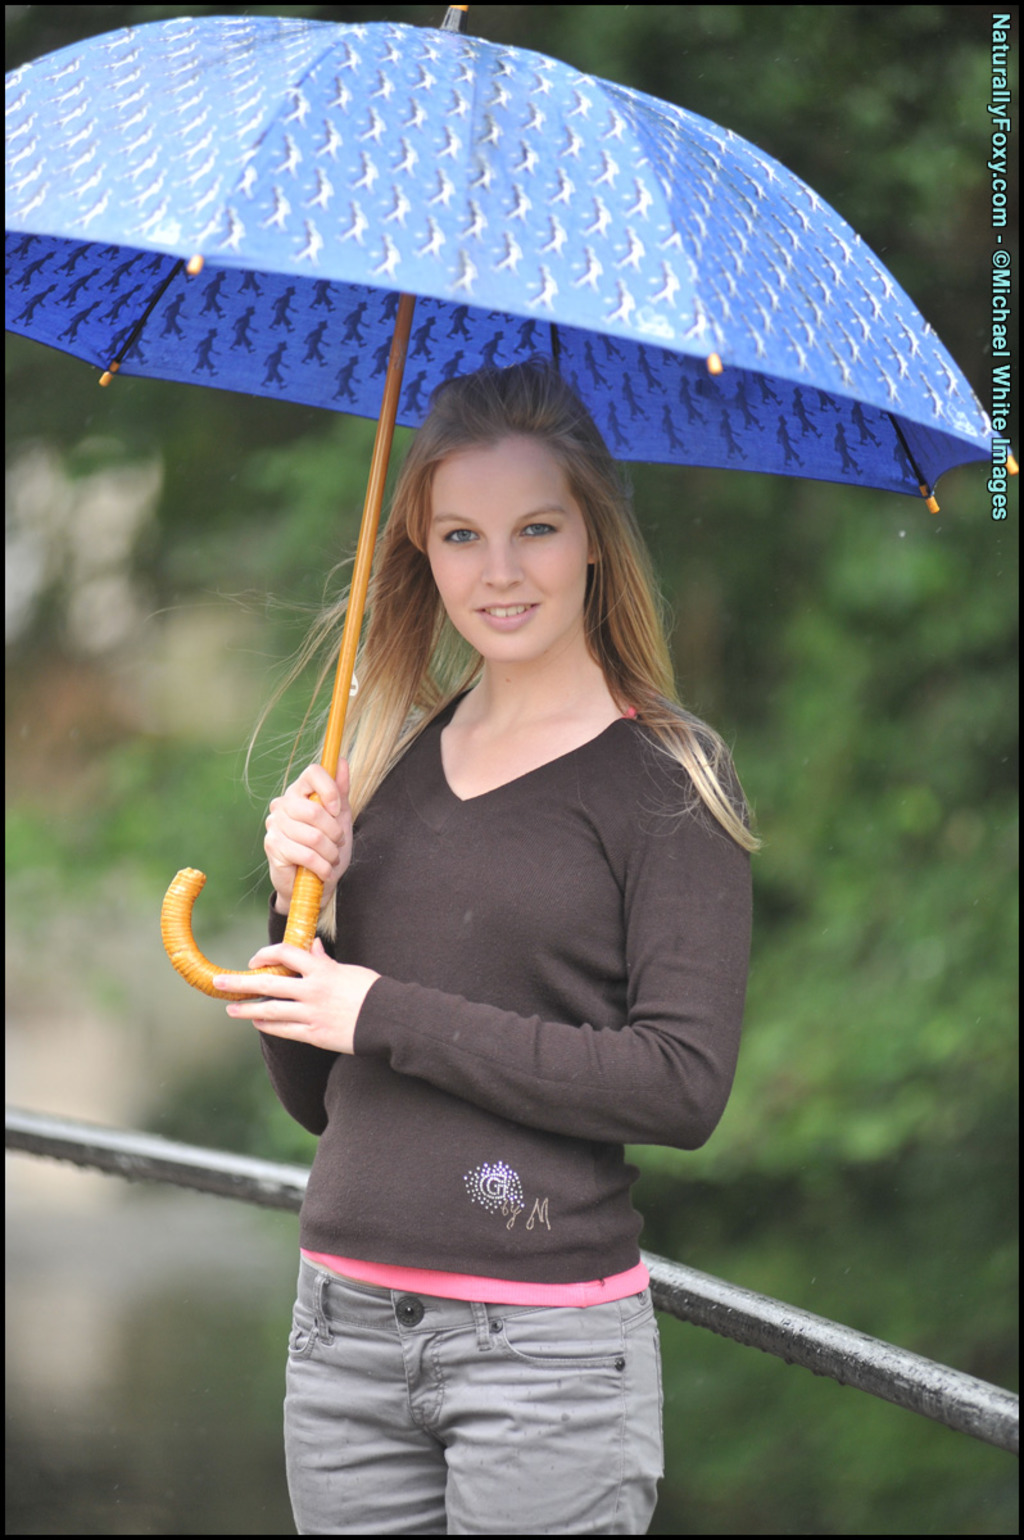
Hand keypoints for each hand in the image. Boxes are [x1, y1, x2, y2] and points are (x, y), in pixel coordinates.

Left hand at [214, 939, 378, 1053]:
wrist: (388, 1019)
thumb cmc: (371, 990)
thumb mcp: (347, 969)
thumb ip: (324, 960)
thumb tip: (311, 946)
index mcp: (321, 969)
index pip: (285, 953)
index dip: (265, 955)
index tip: (254, 960)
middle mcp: (312, 990)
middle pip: (268, 983)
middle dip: (241, 983)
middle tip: (220, 983)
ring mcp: (312, 1014)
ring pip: (271, 1010)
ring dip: (247, 1009)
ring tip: (231, 1009)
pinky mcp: (315, 1034)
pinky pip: (285, 1030)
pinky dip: (269, 1025)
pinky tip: (258, 1022)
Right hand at [265, 761, 352, 912]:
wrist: (314, 883)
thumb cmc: (327, 849)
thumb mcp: (341, 818)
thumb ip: (341, 791)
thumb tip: (343, 761)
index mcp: (299, 791)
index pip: (313, 772)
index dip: (330, 790)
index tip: (338, 810)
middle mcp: (283, 803)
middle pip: (314, 809)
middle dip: (334, 832)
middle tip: (337, 842)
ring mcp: (275, 824)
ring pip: (313, 836)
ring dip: (330, 853)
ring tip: (331, 859)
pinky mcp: (272, 846)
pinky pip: (305, 854)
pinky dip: (322, 866)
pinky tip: (324, 871)